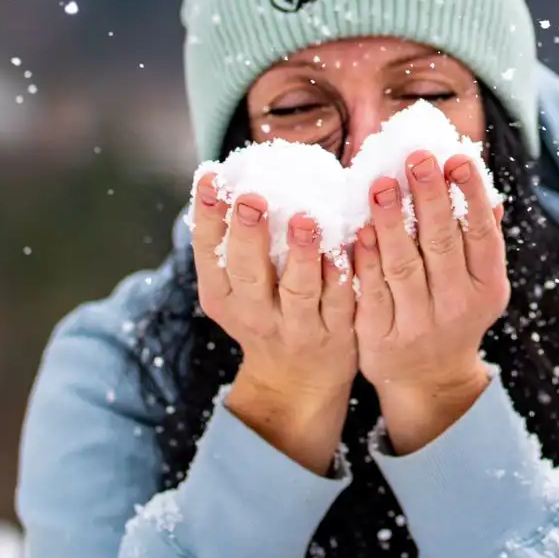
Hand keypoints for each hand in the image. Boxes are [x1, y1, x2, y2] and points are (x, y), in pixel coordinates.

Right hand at [192, 172, 356, 473]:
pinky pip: (341, 302)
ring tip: (305, 221)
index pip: (207, 253)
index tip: (213, 179)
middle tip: (253, 200)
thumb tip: (228, 176)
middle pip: (248, 273)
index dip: (208, 216)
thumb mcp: (235, 288)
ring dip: (302, 255)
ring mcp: (296, 327)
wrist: (295, 381)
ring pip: (299, 290)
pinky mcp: (335, 334)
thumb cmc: (264, 313)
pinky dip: (344, 275)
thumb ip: (234, 243)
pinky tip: (351, 246)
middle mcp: (254, 313)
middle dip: (248, 235)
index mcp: (223, 295)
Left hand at [352, 151, 508, 454]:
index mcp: (485, 285)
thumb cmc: (453, 311)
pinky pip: (371, 291)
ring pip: (403, 266)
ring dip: (391, 222)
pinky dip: (365, 259)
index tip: (457, 159)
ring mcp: (417, 323)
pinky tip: (358, 228)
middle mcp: (456, 305)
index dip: (470, 196)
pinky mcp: (379, 335)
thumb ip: (480, 239)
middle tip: (417, 158)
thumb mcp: (478, 282)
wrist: (429, 379)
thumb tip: (490, 193)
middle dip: (429, 198)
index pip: (481, 234)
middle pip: (441, 244)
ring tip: (381, 183)